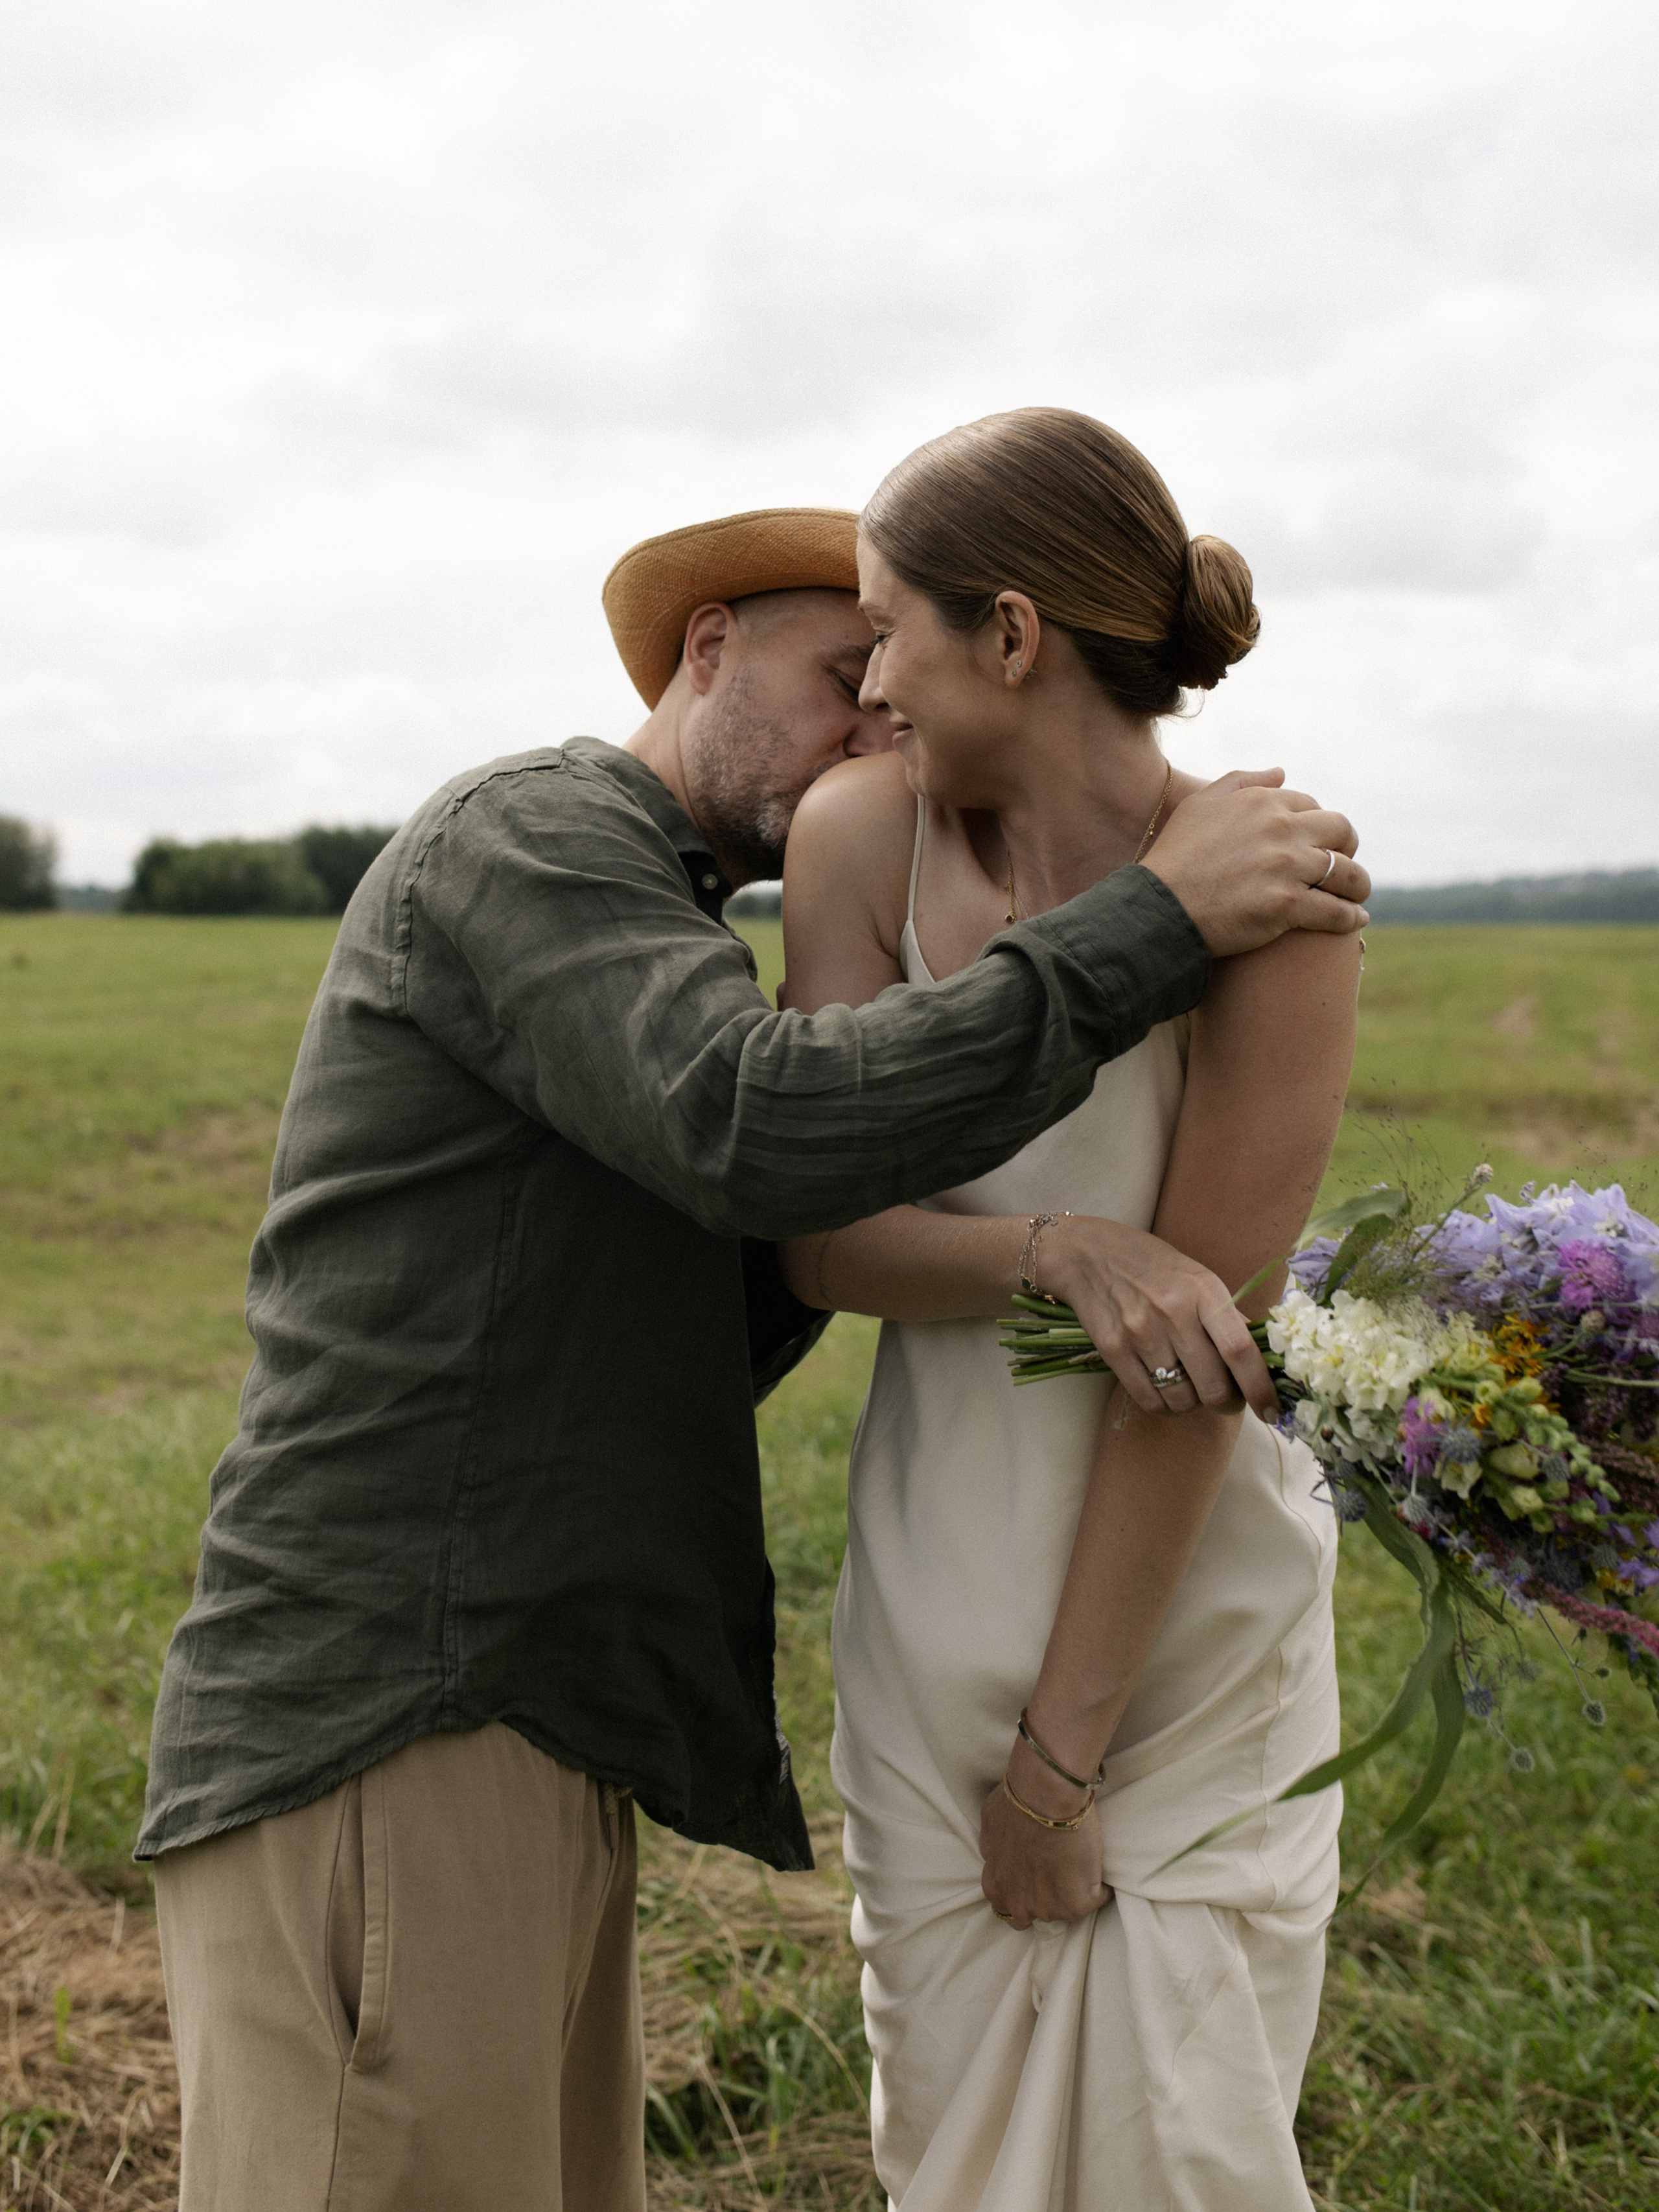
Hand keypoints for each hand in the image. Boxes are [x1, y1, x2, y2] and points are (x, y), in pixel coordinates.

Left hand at [980, 1736, 1111, 1928]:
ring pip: (1064, 1910)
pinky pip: (1095, 1900)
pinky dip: (1101, 1887)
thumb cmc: (1017, 1801)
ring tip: (1080, 1865)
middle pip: (1033, 1915)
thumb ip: (994, 1849)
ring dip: (1071, 1892)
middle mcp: (1018, 1905)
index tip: (1035, 1875)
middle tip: (1058, 1873)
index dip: (1022, 1891)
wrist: (1046, 1794)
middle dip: (1044, 1899)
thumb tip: (999, 1852)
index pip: (1006, 1907)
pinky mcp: (1077, 1905)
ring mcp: (1048, 1909)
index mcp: (995, 1886)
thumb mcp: (991, 1825)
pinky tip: (1099, 1865)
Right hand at [1038, 1214, 1277, 1419]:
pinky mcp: (1112, 1349)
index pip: (1241, 1350)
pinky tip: (1164, 1390)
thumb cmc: (1152, 1266)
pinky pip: (1149, 1400)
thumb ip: (1227, 1317)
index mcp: (1204, 1290)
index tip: (1272, 1411)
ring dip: (1192, 1404)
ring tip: (1189, 1387)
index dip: (1261, 1387)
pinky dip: (1164, 1405)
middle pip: (1213, 1386)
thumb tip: (1261, 1360)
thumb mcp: (1197, 1278)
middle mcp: (1172, 1311)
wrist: (1088, 1254)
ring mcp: (1140, 1332)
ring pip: (1181, 1399)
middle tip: (1225, 1399)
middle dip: (1226, 1403)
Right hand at [1141, 769, 1369, 957]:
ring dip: (1358, 884)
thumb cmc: (1174, 858)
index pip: (1311, 805)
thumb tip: (1281, 772)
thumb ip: (1242, 781)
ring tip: (1357, 896)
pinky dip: (1350, 917)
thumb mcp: (1200, 805)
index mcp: (1263, 802)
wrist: (1157, 907)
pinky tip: (1355, 921)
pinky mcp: (1286, 905)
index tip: (1318, 842)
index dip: (1318, 825)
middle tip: (1343, 866)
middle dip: (1349, 847)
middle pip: (1341, 831)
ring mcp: (1286, 867)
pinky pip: (1336, 910)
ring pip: (1346, 872)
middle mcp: (1281, 828)